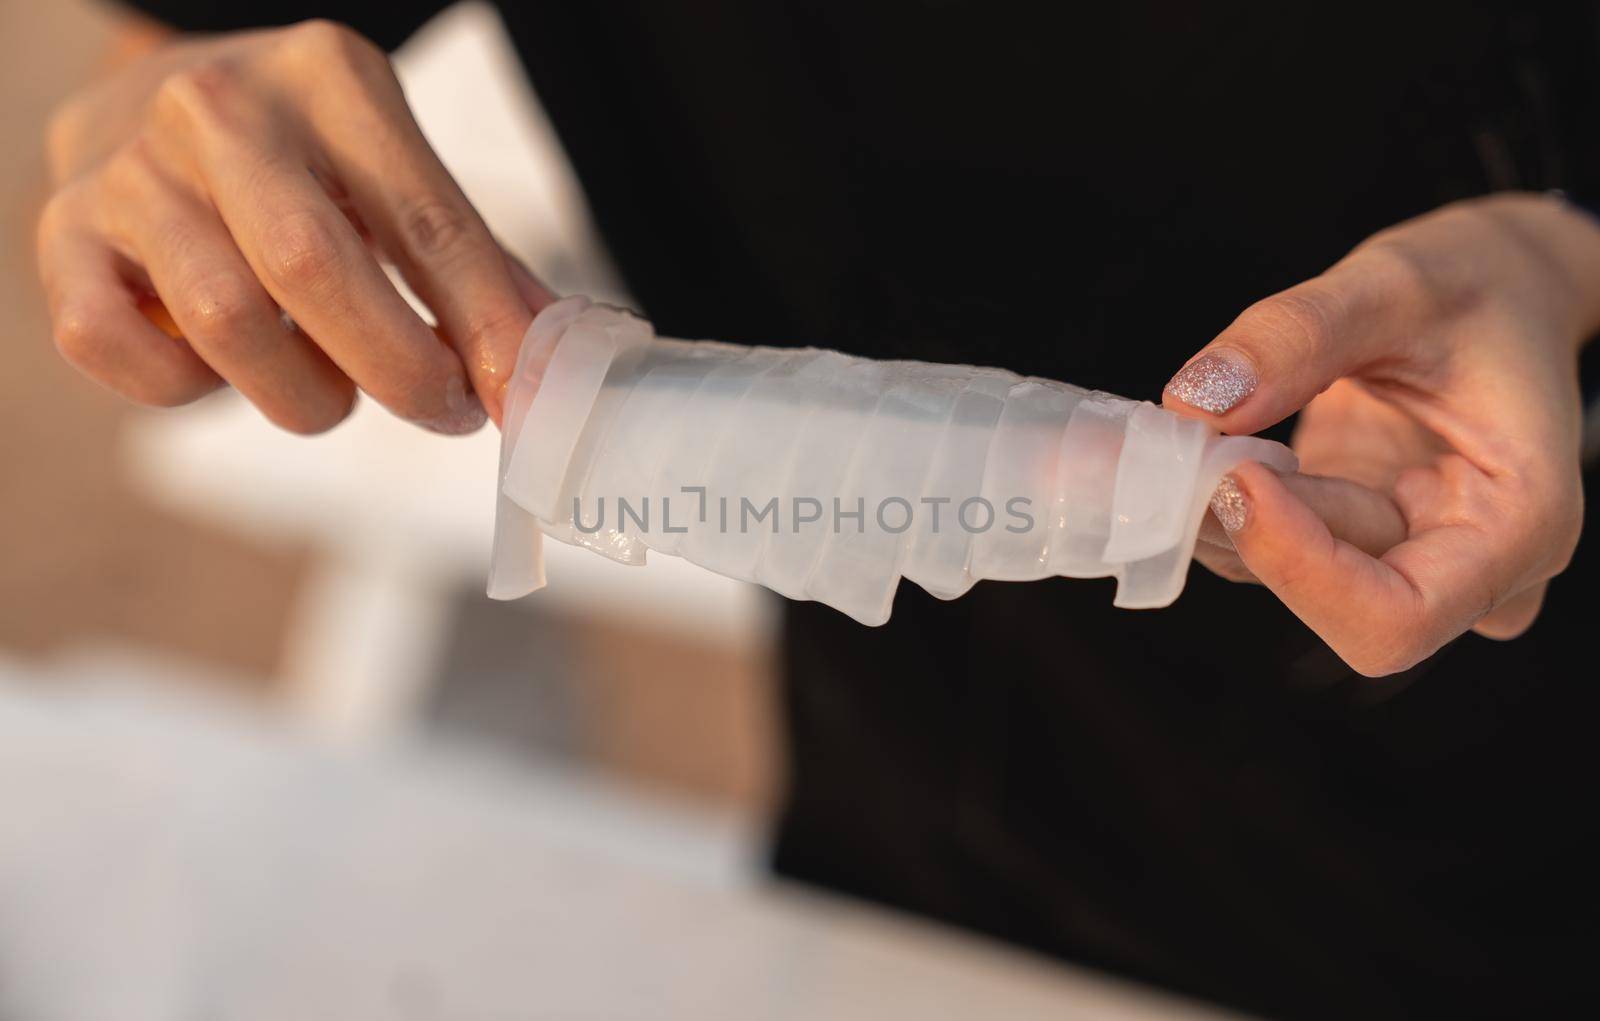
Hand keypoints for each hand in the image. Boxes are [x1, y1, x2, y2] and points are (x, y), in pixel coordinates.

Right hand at [38, 19, 552, 433]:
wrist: (148, 99)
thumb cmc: (297, 158)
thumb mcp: (390, 172)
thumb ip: (471, 265)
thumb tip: (547, 364)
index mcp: (327, 80)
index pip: (427, 221)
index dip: (482, 324)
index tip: (521, 396)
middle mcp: (215, 109)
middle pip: (314, 270)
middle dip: (398, 369)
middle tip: (441, 410)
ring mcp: (127, 171)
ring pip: (227, 325)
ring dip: (304, 393)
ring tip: (333, 388)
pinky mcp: (61, 236)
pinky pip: (120, 353)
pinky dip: (189, 392)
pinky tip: (224, 369)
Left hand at [1165, 193, 1599, 675]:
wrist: (1495, 289)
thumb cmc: (1477, 284)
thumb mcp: (1396, 282)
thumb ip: (1298, 334)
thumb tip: (1194, 403)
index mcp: (1520, 524)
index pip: (1397, 617)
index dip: (1302, 568)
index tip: (1237, 474)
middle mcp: (1470, 570)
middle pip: (1333, 605)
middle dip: (1251, 527)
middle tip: (1185, 443)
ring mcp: (1410, 565)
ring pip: (1288, 581)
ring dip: (1221, 514)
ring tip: (1186, 433)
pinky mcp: (1351, 544)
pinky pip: (1270, 553)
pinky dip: (1219, 503)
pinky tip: (1200, 445)